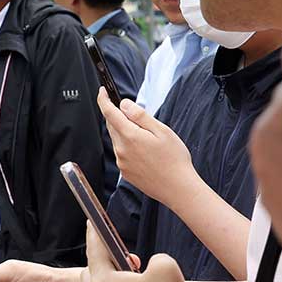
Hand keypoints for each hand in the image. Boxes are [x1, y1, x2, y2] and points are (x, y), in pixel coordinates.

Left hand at [97, 89, 200, 208]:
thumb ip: (140, 116)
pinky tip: (145, 151)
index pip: (109, 113)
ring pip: (117, 139)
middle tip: (135, 115)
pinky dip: (128, 146)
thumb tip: (124, 105)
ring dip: (125, 132)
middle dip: (118, 116)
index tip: (103, 92)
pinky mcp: (125, 172)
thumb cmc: (174, 160)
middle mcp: (121, 150)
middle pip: (112, 126)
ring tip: (147, 137)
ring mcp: (122, 162)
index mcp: (130, 136)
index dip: (104, 100)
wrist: (178, 188)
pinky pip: (122, 153)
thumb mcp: (161, 131)